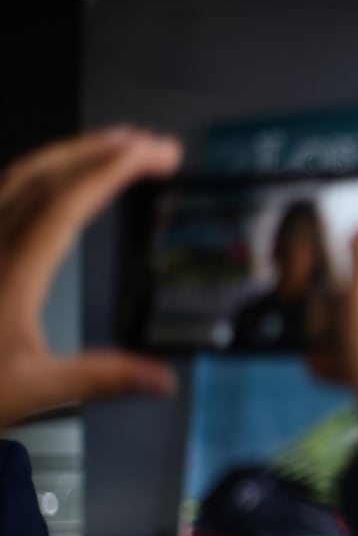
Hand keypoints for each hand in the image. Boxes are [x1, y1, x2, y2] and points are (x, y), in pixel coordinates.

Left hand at [0, 128, 180, 428]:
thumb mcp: (32, 391)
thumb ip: (101, 378)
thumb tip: (164, 380)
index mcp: (9, 275)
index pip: (67, 203)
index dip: (112, 170)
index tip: (153, 153)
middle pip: (42, 174)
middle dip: (100, 150)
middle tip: (149, 143)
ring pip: (17, 177)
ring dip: (69, 155)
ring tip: (112, 148)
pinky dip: (35, 175)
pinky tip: (49, 181)